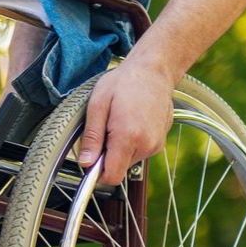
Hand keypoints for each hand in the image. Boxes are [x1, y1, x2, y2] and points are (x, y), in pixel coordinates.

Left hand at [78, 57, 175, 185]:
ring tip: (120, 122)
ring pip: (128, 161)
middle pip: (118, 168)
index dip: (97, 174)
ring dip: (120, 148)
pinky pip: (139, 152)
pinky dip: (131, 143)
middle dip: (108, 156)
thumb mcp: (98, 105)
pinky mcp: (160, 142)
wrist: (154, 69)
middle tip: (107, 129)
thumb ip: (91, 137)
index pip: (111, 176)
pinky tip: (132, 122)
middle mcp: (145, 145)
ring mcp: (155, 144)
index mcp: (128, 137)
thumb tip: (85, 162)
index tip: (90, 162)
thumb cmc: (125, 82)